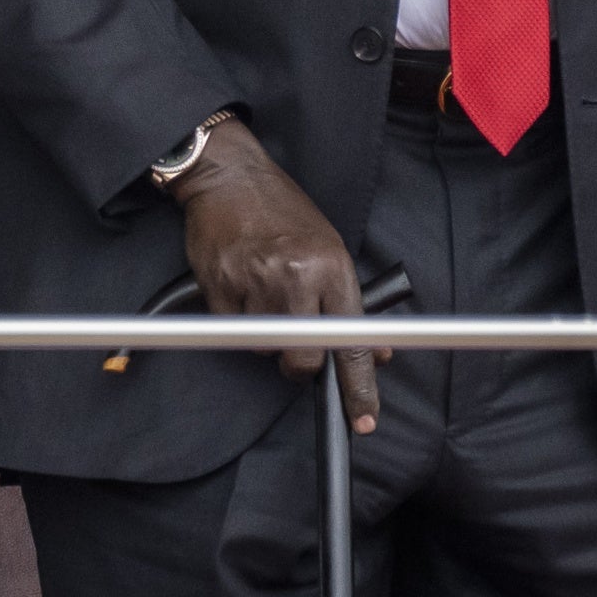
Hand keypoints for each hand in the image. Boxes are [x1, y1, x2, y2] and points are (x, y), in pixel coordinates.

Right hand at [168, 116, 388, 434]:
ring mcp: (255, 282)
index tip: (365, 418)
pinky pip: (234, 332)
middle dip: (301, 364)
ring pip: (266, 348)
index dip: (360, 386)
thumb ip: (350, 304)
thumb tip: (376, 353)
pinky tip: (242, 288)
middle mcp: (296, 277)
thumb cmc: (284, 212)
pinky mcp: (220, 286)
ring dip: (268, 336)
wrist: (231, 177)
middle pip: (304, 360)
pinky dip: (239, 322)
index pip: (351, 342)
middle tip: (296, 343)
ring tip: (265, 294)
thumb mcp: (331, 248)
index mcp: (332, 267)